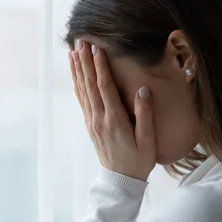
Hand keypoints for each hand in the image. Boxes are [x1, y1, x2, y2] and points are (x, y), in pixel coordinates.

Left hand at [69, 40, 156, 180]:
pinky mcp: (90, 124)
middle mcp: (99, 118)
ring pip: (82, 90)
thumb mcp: (148, 140)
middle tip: (81, 40)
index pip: (105, 87)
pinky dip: (77, 83)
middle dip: (85, 61)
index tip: (97, 47)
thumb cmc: (139, 160)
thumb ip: (145, 115)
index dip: (100, 66)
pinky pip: (82, 99)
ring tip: (74, 50)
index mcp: (114, 120)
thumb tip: (143, 89)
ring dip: (78, 69)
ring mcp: (92, 121)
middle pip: (90, 84)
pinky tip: (76, 72)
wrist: (120, 181)